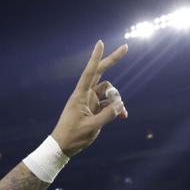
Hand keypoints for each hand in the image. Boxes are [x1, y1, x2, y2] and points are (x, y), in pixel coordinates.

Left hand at [50, 41, 128, 156]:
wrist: (63, 147)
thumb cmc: (73, 136)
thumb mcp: (92, 127)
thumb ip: (107, 115)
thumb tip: (120, 105)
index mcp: (80, 95)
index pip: (90, 72)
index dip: (96, 57)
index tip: (101, 42)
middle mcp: (86, 95)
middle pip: (101, 73)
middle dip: (112, 61)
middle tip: (126, 47)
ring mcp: (91, 101)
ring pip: (110, 92)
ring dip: (118, 99)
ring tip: (120, 114)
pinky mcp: (95, 109)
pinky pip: (110, 104)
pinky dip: (117, 108)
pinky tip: (123, 116)